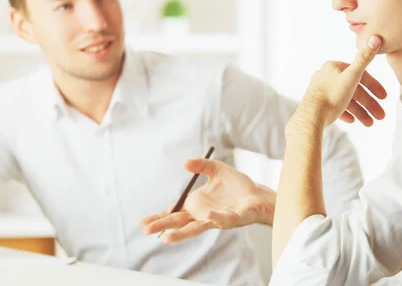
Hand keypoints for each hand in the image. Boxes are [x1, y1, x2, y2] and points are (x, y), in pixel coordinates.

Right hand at [141, 158, 275, 243]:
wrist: (258, 194)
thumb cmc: (236, 185)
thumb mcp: (216, 169)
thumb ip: (201, 165)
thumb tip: (185, 163)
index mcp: (196, 204)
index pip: (173, 212)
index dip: (159, 217)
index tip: (143, 223)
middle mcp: (202, 214)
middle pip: (179, 222)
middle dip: (163, 226)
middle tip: (146, 231)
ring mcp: (216, 219)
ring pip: (196, 228)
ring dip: (181, 233)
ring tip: (166, 238)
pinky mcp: (231, 219)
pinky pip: (221, 220)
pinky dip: (214, 219)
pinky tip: (207, 216)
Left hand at [288, 35, 385, 134]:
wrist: (311, 117)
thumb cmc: (331, 96)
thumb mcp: (352, 76)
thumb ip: (364, 59)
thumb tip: (375, 39)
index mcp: (333, 67)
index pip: (359, 74)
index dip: (373, 86)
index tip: (383, 97)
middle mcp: (325, 77)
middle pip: (353, 90)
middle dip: (368, 104)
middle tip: (380, 115)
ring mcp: (320, 91)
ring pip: (345, 100)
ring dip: (360, 111)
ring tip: (370, 123)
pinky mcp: (317, 104)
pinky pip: (335, 107)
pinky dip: (346, 113)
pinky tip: (353, 120)